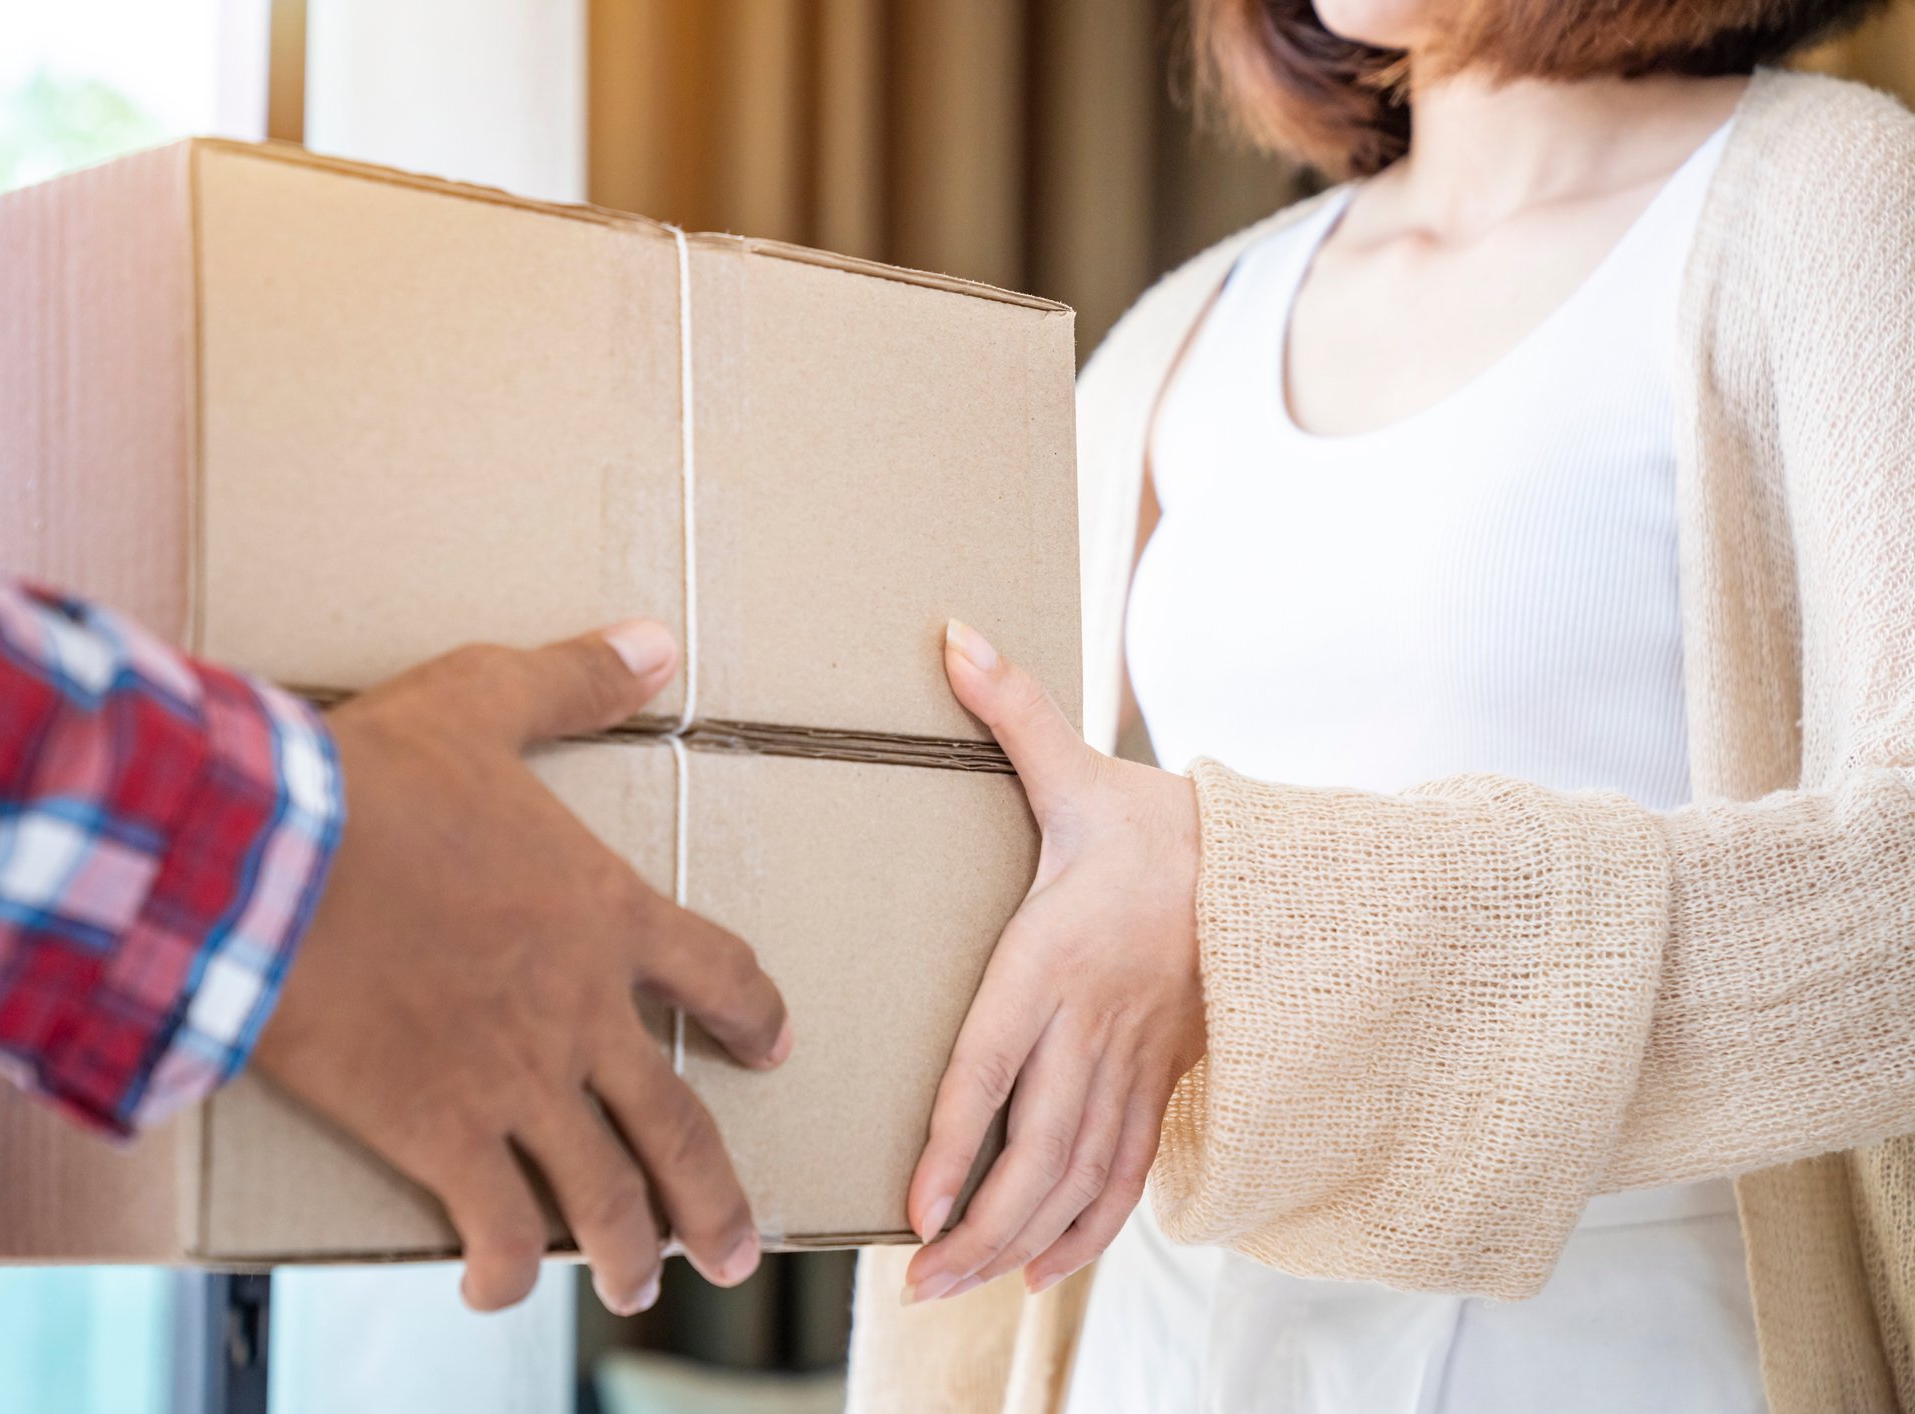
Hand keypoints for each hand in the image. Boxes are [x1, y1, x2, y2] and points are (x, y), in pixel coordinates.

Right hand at [253, 621, 792, 1317]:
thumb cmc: (372, 778)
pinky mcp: (436, 1130)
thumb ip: (575, 679)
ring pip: (603, 1192)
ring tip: (640, 1289)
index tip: (772, 1049)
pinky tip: (495, 1288)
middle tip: (739, 1255)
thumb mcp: (483, 699)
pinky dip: (498, 1266)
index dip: (755, 1015)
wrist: (272, 856)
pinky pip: (489, 1221)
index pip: (720, 975)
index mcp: (606, 913)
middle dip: (715, 1197)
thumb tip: (654, 641)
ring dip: (629, 1249)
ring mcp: (516, 1080)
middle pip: (679, 1125)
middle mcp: (582, 1013)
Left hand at [901, 620, 1201, 1303]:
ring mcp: (1136, 1062)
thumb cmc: (1160, 823)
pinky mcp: (1163, 1081)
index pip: (997, 1059)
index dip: (957, 1135)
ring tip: (963, 1290)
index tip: (915, 1201)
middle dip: (980, 1223)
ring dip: (1023, 1240)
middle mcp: (1096, 1023)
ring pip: (1083, 1174)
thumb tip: (949, 632)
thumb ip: (1011, 710)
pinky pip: (1129, 1172)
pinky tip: (1044, 1271)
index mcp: (1060, 954)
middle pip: (1039, 1144)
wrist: (1277, 868)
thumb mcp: (1080, 771)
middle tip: (922, 1281)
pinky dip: (1089, 1230)